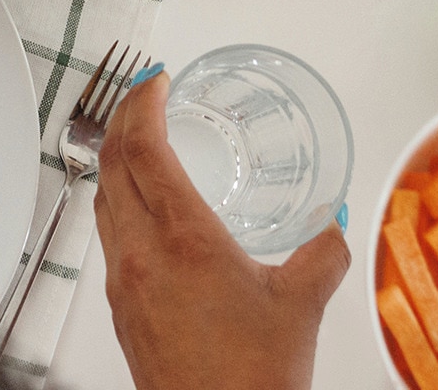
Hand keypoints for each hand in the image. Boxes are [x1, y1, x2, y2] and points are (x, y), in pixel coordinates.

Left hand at [94, 73, 348, 389]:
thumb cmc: (255, 378)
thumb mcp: (301, 305)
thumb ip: (322, 253)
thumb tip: (335, 223)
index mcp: (182, 237)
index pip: (141, 145)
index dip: (141, 101)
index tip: (155, 78)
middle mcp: (141, 252)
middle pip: (110, 160)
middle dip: (123, 117)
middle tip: (146, 96)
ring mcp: (123, 279)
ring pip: (102, 197)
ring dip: (115, 158)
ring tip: (140, 142)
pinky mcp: (119, 306)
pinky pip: (107, 235)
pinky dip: (117, 201)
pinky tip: (142, 210)